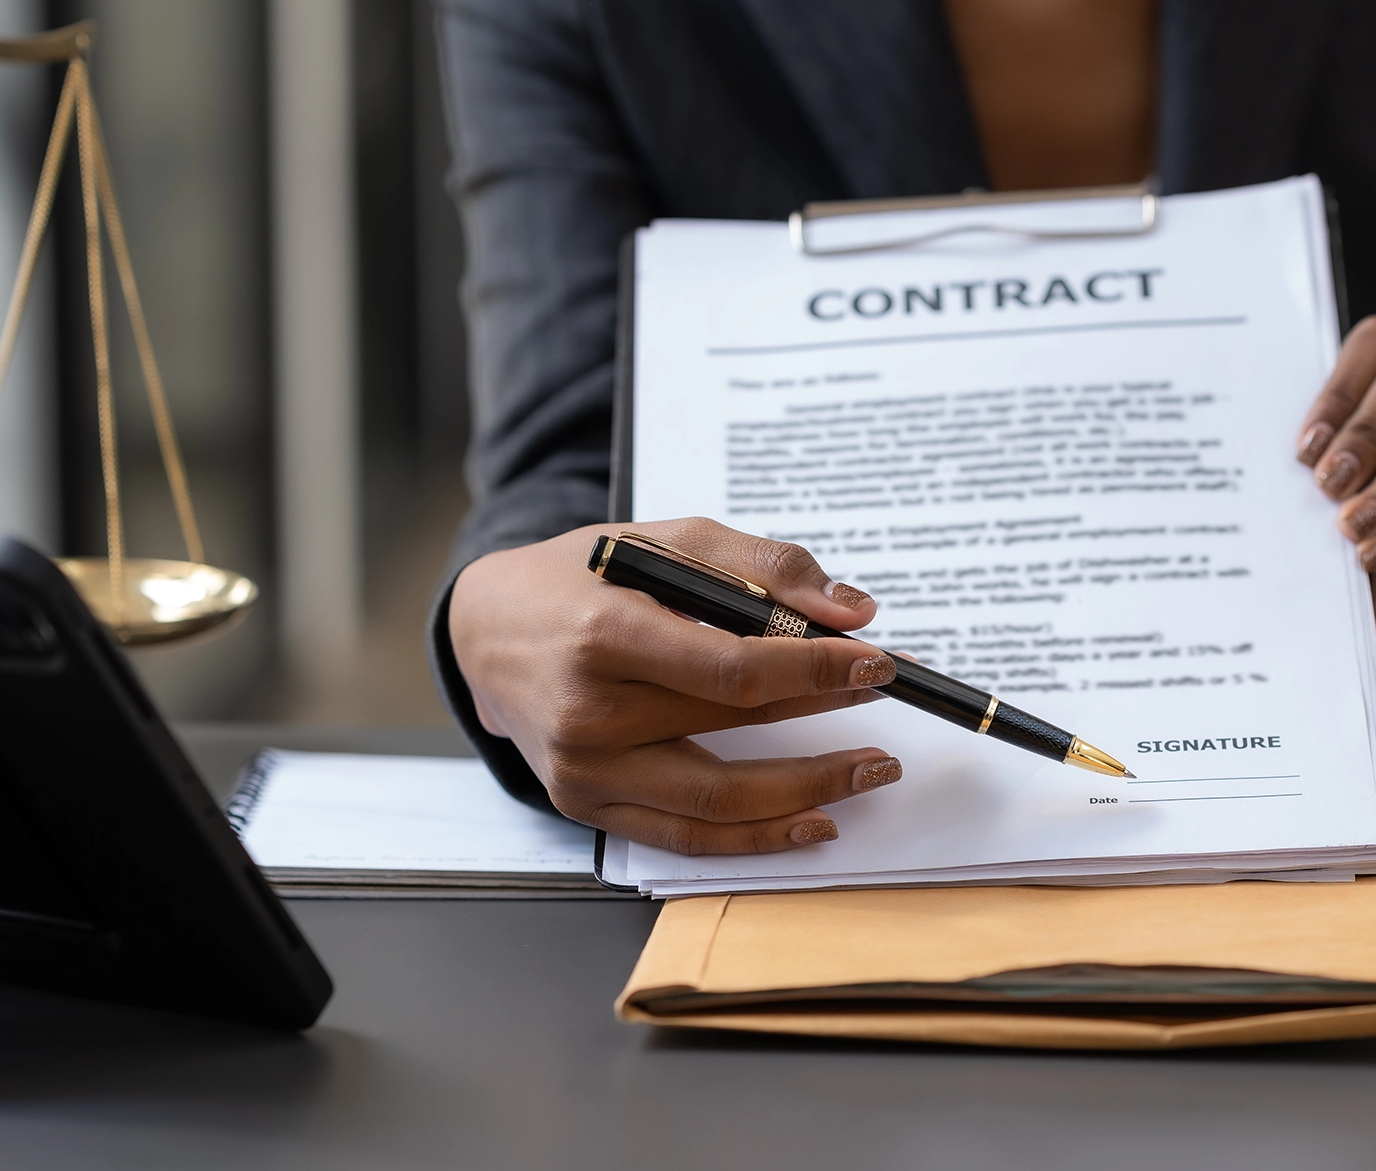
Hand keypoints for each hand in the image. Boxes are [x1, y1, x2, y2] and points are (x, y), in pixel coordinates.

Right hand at [448, 518, 903, 854]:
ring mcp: (584, 771)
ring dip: (809, 791)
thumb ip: (761, 566)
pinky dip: (756, 837)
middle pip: (733, 731)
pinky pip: (684, 836)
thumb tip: (851, 610)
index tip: (876, 660)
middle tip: (889, 701)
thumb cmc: (580, 578)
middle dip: (827, 718)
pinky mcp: (585, 805)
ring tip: (870, 770)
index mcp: (604, 636)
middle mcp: (588, 714)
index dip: (816, 671)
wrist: (487, 631)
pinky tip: (813, 820)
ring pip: (716, 802)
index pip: (733, 669)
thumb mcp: (663, 540)